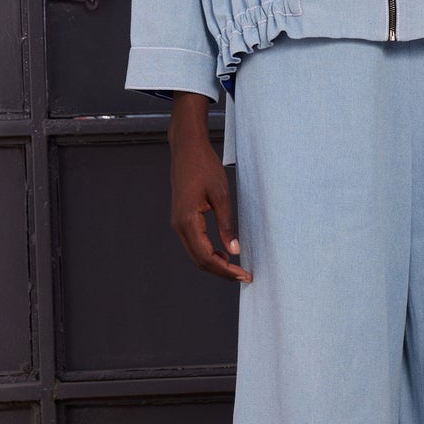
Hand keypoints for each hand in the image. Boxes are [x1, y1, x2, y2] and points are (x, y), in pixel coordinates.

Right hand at [167, 93, 251, 282]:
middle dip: (222, 272)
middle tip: (244, 275)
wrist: (186, 148)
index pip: (206, 257)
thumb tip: (234, 250)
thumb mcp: (221, 195)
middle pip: (199, 260)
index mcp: (187, 221)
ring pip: (195, 254)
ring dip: (215, 264)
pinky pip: (194, 243)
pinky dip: (209, 253)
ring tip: (237, 267)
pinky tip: (224, 253)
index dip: (226, 270)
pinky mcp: (181, 218)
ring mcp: (178, 222)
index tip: (244, 274)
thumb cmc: (204, 166)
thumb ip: (227, 224)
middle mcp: (179, 225)